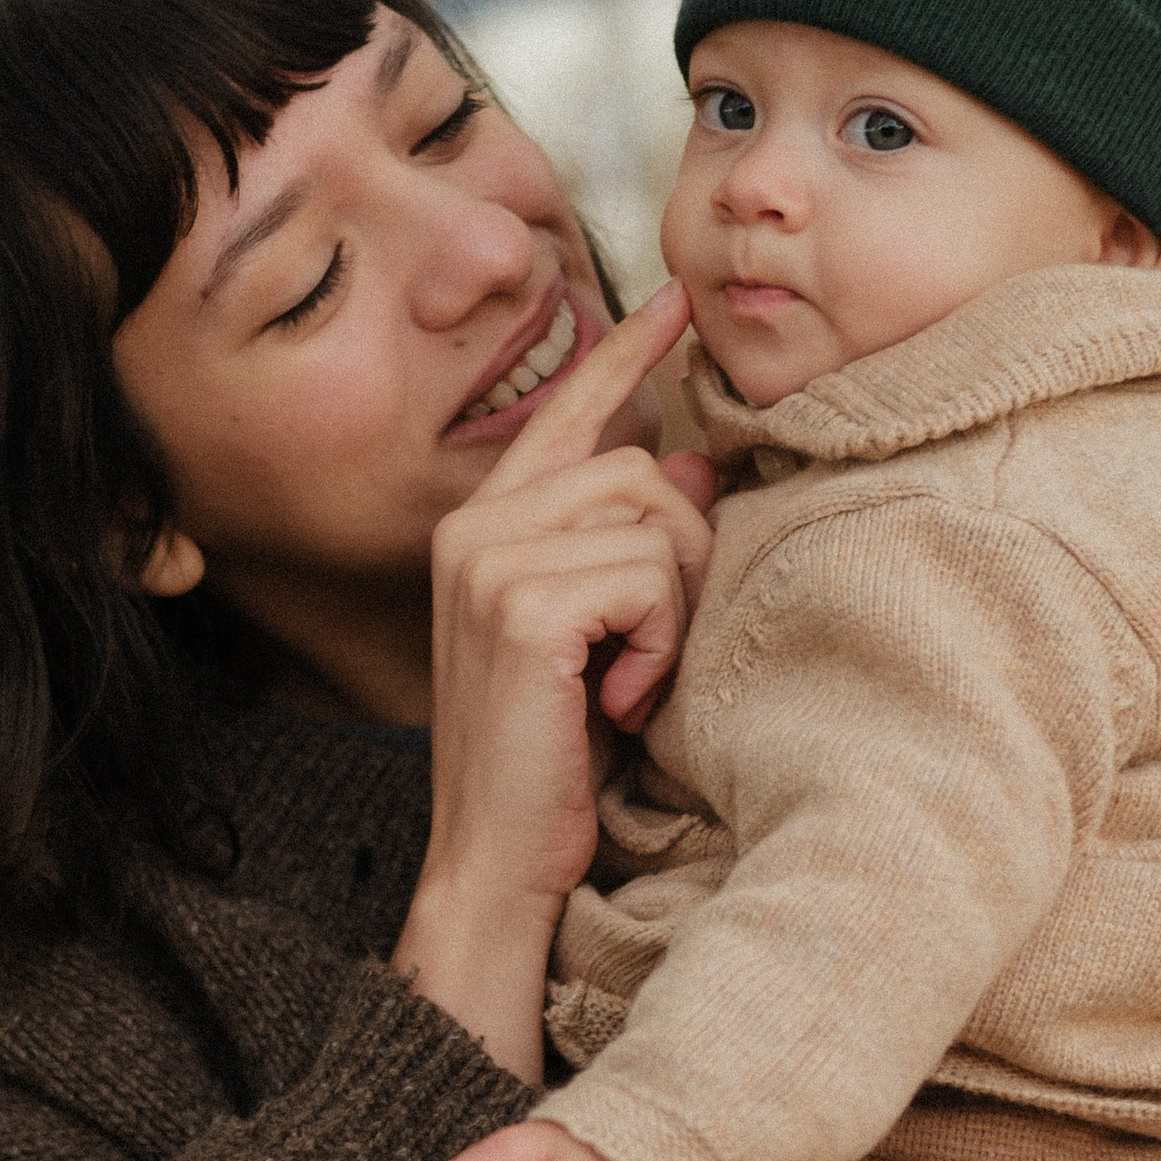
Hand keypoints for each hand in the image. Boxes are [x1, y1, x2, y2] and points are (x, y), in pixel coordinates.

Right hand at [395, 282, 717, 1080]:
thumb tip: (686, 459)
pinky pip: (645, 575)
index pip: (567, 413)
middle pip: (638, 469)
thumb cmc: (557, 758)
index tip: (675, 299)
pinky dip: (656, 642)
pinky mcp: (519, 603)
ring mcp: (488, 560)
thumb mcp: (601, 635)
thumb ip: (629, 544)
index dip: (625, 353)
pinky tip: (615, 700)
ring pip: (649, 518)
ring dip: (669, 609)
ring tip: (626, 681)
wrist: (498, 861)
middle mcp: (474, 527)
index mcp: (485, 526)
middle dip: (680, 559)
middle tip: (650, 652)